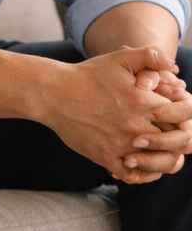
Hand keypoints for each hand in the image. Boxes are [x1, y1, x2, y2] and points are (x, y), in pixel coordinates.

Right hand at [40, 45, 191, 184]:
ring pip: (158, 162)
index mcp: (144, 101)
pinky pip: (132, 174)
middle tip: (177, 135)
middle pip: (176, 140)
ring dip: (165, 158)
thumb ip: (149, 56)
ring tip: (164, 152)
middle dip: (181, 138)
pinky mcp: (104, 156)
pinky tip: (142, 165)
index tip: (181, 115)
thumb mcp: (119, 58)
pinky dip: (143, 174)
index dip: (188, 116)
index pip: (185, 115)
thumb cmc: (87, 75)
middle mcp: (135, 125)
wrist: (53, 94)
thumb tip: (174, 66)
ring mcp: (120, 143)